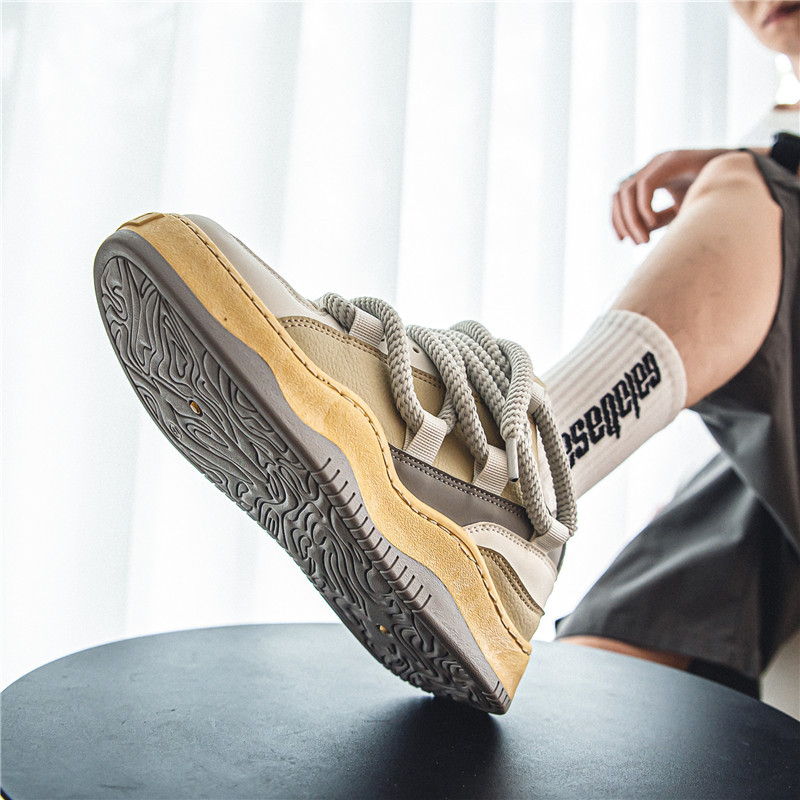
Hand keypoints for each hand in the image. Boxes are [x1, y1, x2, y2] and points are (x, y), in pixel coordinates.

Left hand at [612, 148, 729, 243]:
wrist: (740, 173)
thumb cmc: (710, 193)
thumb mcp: (678, 211)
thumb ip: (656, 220)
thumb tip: (637, 236)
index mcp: (650, 177)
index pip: (621, 197)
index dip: (617, 219)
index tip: (622, 240)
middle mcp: (651, 167)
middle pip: (620, 194)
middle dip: (624, 222)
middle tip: (638, 243)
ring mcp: (659, 162)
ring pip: (628, 191)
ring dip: (632, 219)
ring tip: (644, 240)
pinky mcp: (670, 161)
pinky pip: (645, 185)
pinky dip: (644, 207)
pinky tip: (652, 223)